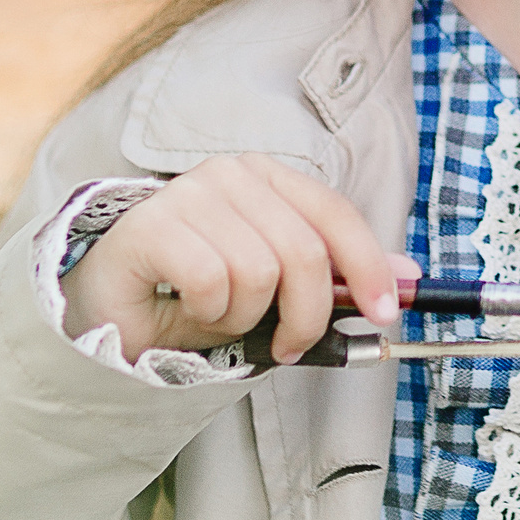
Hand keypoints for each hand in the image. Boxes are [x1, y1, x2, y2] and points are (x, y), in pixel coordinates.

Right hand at [58, 156, 412, 364]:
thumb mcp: (277, 289)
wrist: (112, 311)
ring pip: (259, 271)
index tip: (385, 313)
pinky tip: (189, 307)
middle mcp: (230, 175)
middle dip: (306, 314)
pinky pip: (213, 280)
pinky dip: (210, 312)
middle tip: (288, 344)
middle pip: (304, 251)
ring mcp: (188, 195)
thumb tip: (408, 276)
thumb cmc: (195, 296)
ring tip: (218, 314)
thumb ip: (336, 275)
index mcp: (266, 178)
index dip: (367, 266)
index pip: (334, 214)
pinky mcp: (152, 224)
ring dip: (245, 316)